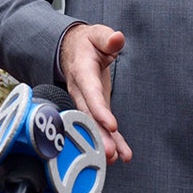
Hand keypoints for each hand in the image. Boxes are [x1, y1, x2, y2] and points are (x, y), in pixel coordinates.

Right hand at [60, 23, 132, 163]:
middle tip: (109, 152)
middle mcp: (80, 91)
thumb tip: (117, 38)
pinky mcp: (94, 109)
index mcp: (82, 72)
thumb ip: (107, 38)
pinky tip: (120, 155)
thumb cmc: (88, 43)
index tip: (111, 124)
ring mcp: (85, 102)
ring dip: (102, 142)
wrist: (72, 50)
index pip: (90, 92)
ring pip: (91, 125)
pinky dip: (110, 141)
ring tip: (115, 158)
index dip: (99, 109)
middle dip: (98, 135)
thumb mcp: (97, 34)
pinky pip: (100, 127)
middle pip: (88, 115)